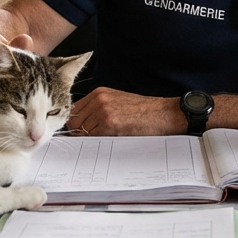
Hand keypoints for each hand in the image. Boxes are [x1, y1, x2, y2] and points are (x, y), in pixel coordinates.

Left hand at [67, 88, 187, 135]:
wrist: (163, 113)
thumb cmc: (144, 111)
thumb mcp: (118, 102)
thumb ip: (99, 109)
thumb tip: (82, 126)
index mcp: (99, 93)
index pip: (74, 111)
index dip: (75, 125)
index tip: (79, 134)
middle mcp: (99, 99)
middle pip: (74, 123)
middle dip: (80, 134)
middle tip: (90, 142)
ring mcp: (103, 111)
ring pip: (82, 132)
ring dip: (89, 141)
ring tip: (104, 142)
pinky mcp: (109, 124)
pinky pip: (93, 139)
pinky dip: (97, 144)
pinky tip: (109, 143)